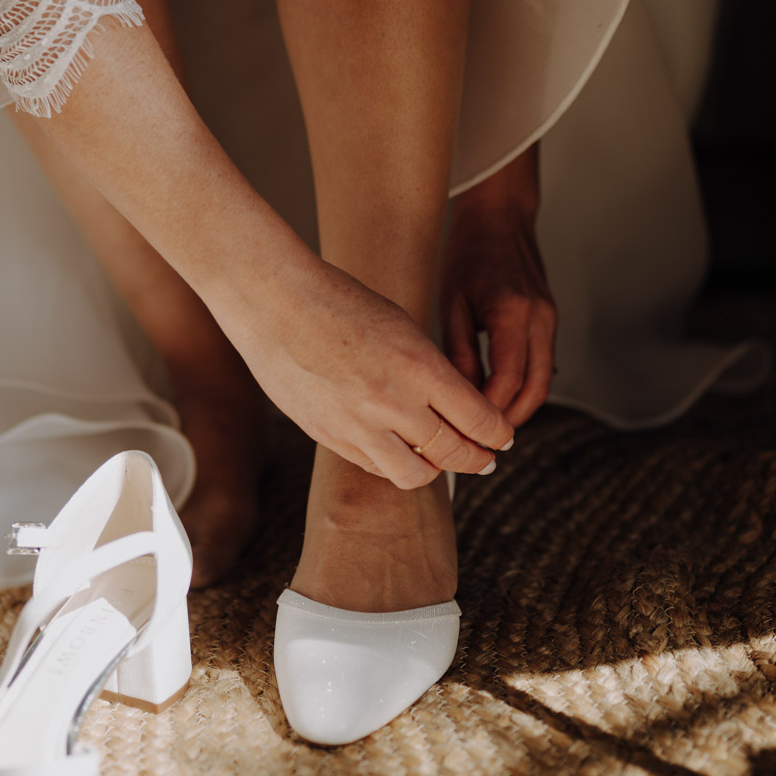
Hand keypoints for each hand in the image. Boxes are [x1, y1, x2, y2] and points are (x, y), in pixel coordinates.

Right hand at [218, 260, 514, 489]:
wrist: (273, 302)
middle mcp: (392, 403)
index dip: (498, 434)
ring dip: (434, 470)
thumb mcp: (402, 327)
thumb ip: (431, 372)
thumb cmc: (338, 302)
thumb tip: (458, 409)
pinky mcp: (327, 436)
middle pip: (454, 454)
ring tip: (439, 460)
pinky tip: (397, 449)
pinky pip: (373, 466)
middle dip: (478, 459)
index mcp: (419, 366)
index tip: (502, 436)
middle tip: (485, 458)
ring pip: (414, 474)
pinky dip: (392, 462)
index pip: (480, 420)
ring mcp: (357, 425)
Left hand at [439, 149, 556, 426]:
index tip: (468, 427)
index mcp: (512, 312)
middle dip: (509, 418)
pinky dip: (524, 386)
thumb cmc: (468, 253)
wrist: (501, 218)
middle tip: (481, 438)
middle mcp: (539, 319)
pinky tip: (498, 395)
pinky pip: (541, 364)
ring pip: (543, 381)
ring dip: (519, 406)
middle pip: (535, 388)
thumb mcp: (451, 302)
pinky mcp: (550, 321)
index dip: (490, 409)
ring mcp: (550, 320)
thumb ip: (458, 351)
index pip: (509, 378)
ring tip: (486, 423)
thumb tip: (463, 395)